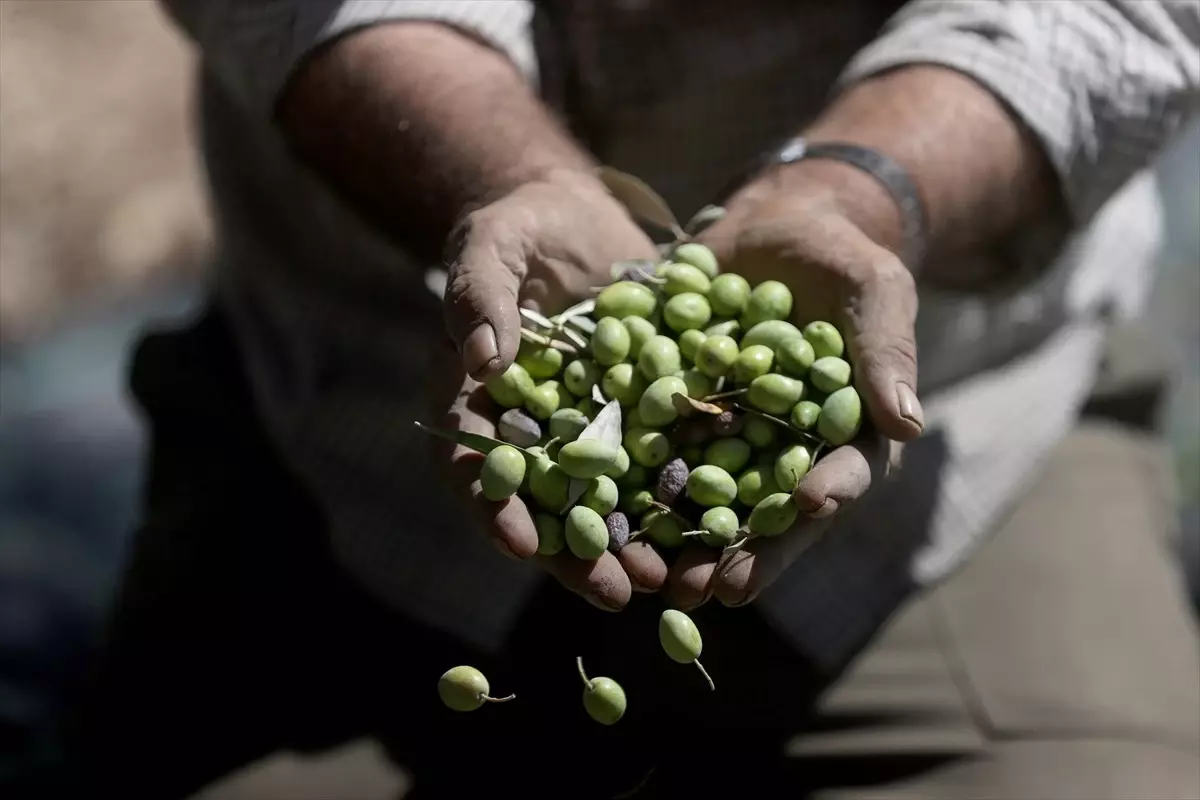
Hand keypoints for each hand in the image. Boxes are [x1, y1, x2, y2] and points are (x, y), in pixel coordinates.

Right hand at [435, 172, 669, 610]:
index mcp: (478, 401)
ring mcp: (587, 428)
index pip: (474, 464)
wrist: (581, 216)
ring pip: (607, 499)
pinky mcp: (639, 413)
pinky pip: (659, 461)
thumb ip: (480, 294)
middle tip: (611, 592)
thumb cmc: (521, 224)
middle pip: (547, 503)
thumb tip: (483, 359)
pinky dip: (682, 497)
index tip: (520, 545)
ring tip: (666, 582)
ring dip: (633, 544)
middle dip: (577, 553)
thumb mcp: (493, 244)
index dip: (494, 507)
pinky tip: (716, 528)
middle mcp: (533, 430)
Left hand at [666, 166, 925, 608]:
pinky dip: (635, 489)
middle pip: (770, 511)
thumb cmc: (838, 257)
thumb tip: (907, 421)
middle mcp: (785, 449)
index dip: (828, 490)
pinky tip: (609, 519)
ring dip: (684, 542)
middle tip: (719, 588)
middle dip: (747, 551)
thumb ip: (885, 349)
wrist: (772, 229)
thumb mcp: (872, 287)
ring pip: (709, 501)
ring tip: (659, 579)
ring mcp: (730, 437)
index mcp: (844, 431)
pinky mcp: (678, 417)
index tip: (808, 504)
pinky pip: (656, 458)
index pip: (843, 471)